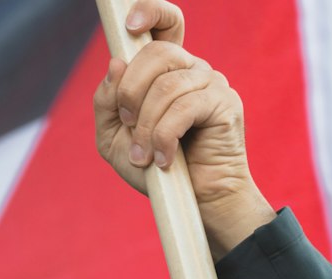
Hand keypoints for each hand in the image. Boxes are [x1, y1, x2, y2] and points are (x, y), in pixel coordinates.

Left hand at [93, 2, 274, 259]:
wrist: (195, 206)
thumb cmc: (157, 173)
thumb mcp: (116, 140)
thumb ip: (107, 103)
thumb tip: (115, 64)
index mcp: (168, 71)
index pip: (166, 23)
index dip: (151, 11)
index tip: (129, 24)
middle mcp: (191, 70)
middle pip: (157, 53)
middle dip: (131, 91)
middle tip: (126, 125)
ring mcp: (211, 83)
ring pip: (167, 85)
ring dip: (146, 125)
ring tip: (144, 158)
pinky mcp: (224, 104)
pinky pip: (184, 107)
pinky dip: (165, 136)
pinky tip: (164, 160)